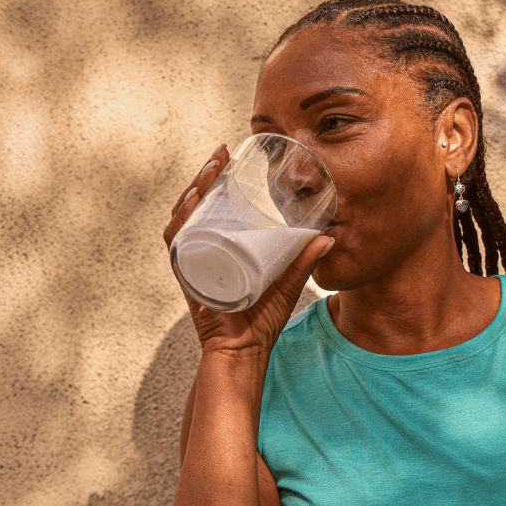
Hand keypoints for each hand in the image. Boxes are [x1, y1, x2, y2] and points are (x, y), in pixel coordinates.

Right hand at [164, 145, 334, 357]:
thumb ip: (304, 262)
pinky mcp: (187, 276)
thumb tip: (328, 238)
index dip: (216, 178)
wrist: (244, 351)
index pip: (213, 205)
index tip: (227, 155)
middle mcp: (203, 249)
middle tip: (220, 155)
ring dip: (193, 189)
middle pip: (195, 205)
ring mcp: (193, 261)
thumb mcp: (288, 285)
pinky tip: (190, 203)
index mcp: (222, 246)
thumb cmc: (261, 321)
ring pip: (184, 217)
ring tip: (210, 170)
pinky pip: (176, 244)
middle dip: (204, 176)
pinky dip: (179, 222)